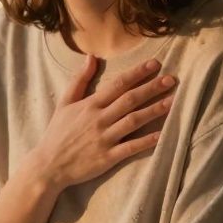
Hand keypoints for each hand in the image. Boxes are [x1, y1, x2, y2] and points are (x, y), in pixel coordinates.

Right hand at [28, 57, 176, 192]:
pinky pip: (131, 147)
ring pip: (134, 121)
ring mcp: (104, 139)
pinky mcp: (108, 157)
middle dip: (152, 88)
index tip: (155, 64)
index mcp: (90, 105)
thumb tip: (91, 57)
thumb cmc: (58, 133)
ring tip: (172, 101)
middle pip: (130, 100)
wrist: (49, 165)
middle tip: (171, 79)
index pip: (117, 85)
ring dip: (154, 110)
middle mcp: (99, 119)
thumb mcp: (64, 103)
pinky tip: (162, 134)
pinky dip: (147, 140)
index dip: (137, 73)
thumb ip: (79, 80)